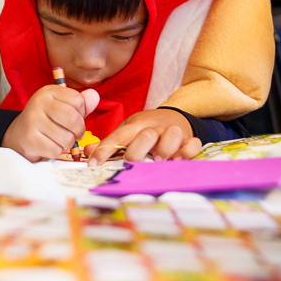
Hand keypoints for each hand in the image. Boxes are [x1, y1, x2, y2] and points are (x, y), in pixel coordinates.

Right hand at [2, 86, 99, 161]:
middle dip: (79, 131)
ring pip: (66, 138)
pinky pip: (55, 150)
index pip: (78, 100)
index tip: (74, 117)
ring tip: (59, 139)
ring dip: (67, 144)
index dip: (82, 112)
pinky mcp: (30, 139)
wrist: (18, 134)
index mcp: (49, 91)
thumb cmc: (46, 120)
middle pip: (73, 119)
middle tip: (74, 133)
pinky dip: (57, 151)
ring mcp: (33, 120)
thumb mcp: (62, 106)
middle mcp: (39, 102)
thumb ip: (80, 103)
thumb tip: (94, 96)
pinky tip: (50, 145)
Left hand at [87, 108, 201, 165]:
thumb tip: (86, 151)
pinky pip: (193, 144)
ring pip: (171, 135)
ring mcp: (173, 133)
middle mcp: (154, 128)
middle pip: (145, 136)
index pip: (117, 137)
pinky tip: (179, 159)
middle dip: (137, 152)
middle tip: (132, 163)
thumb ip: (110, 143)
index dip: (104, 150)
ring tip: (159, 161)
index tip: (93, 164)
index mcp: (135, 126)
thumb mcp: (127, 131)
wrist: (174, 116)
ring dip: (165, 149)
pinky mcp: (189, 139)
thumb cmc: (146, 129)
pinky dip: (187, 152)